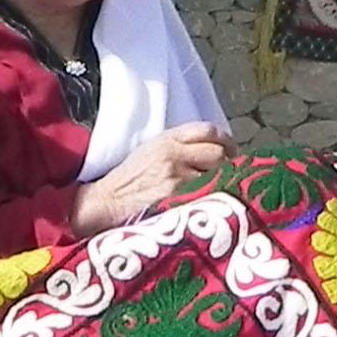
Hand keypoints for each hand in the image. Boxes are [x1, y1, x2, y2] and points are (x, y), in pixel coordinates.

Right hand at [74, 123, 228, 234]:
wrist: (106, 203)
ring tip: (211, 194)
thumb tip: (214, 152)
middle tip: (225, 176)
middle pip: (218, 152)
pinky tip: (204, 206)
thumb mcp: (150, 152)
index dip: (225, 140)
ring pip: (216, 176)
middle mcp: (173, 154)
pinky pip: (206, 194)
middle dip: (226, 164)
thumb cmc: (128, 182)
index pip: (207, 130)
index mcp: (166, 139)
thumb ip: (178, 147)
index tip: (231, 151)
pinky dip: (209, 199)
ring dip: (218, 185)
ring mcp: (176, 176)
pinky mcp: (177, 197)